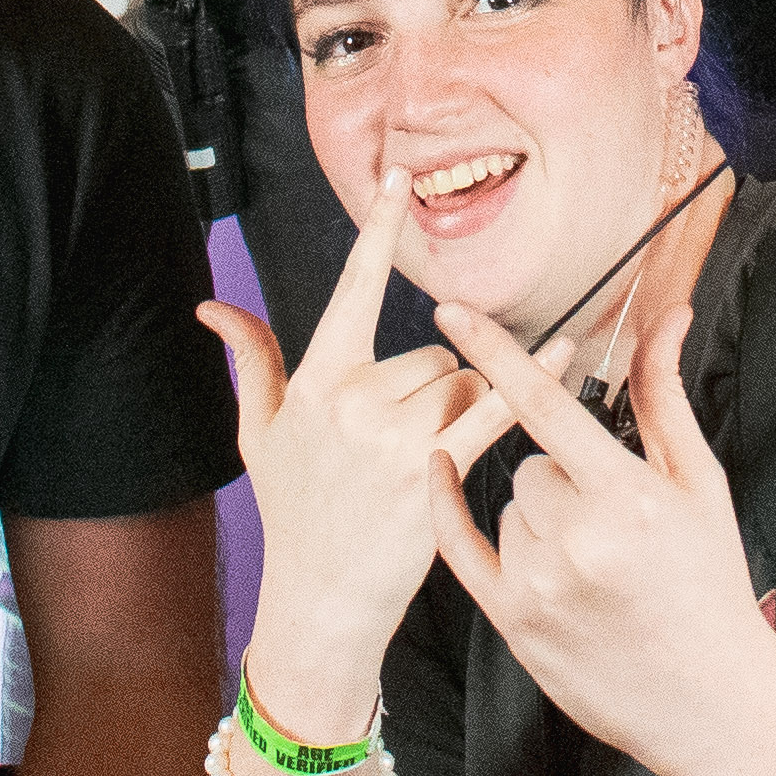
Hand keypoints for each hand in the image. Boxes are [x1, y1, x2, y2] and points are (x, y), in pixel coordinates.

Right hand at [195, 185, 481, 748]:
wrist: (319, 598)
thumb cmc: (294, 514)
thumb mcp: (259, 435)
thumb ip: (250, 360)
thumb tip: (210, 305)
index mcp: (316, 380)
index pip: (351, 287)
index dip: (378, 228)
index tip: (399, 177)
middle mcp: (353, 399)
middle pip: (432, 352)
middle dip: (433, 387)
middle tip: (403, 443)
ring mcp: (392, 434)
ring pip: (462, 383)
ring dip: (461, 412)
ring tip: (426, 462)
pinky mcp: (433, 468)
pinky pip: (495, 406)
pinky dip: (532, 381)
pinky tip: (566, 353)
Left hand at [426, 263, 775, 774]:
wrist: (711, 701)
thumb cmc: (711, 585)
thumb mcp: (699, 485)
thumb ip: (664, 397)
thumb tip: (665, 317)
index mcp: (626, 496)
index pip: (545, 403)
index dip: (495, 350)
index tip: (451, 307)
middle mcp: (575, 538)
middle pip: (531, 464)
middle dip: (564, 479)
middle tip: (611, 524)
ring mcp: (537, 584)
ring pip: (506, 507)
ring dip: (537, 519)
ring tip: (591, 565)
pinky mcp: (511, 622)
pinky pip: (460, 544)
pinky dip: (450, 509)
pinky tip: (438, 473)